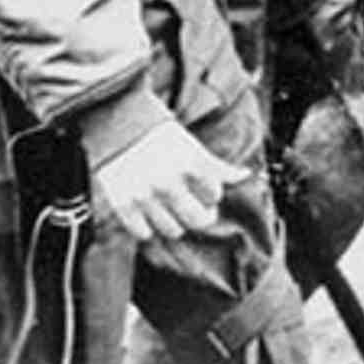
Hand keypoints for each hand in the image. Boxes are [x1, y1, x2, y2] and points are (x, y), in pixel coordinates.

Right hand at [90, 120, 251, 243]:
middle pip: (198, 220)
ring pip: (174, 231)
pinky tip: (151, 215)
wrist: (118, 130)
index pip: (214, 195)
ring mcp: (145, 197)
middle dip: (203, 216)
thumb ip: (216, 166)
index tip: (205, 189)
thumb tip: (246, 174)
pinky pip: (144, 234)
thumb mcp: (192, 147)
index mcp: (189, 165)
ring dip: (177, 223)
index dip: (212, 193)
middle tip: (199, 210)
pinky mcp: (123, 207)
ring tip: (173, 210)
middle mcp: (168, 183)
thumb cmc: (160, 137)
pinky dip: (150, 228)